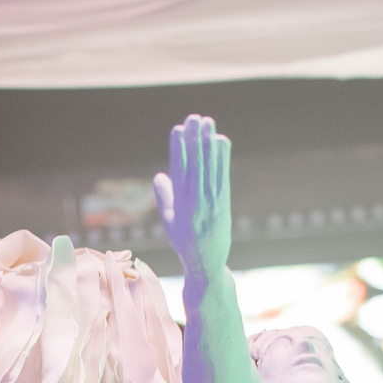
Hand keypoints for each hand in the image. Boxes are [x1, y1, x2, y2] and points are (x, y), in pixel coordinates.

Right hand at [153, 114, 231, 280]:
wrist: (205, 264)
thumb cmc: (185, 242)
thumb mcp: (170, 221)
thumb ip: (164, 197)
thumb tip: (159, 176)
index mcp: (178, 204)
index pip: (178, 170)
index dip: (178, 148)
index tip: (177, 129)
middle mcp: (193, 203)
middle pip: (194, 165)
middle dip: (194, 140)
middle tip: (194, 118)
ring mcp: (210, 204)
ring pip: (208, 168)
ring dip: (208, 143)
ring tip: (208, 122)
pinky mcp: (223, 205)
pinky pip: (222, 176)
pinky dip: (222, 158)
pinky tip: (221, 140)